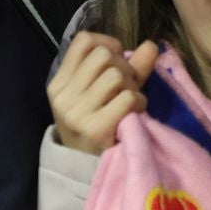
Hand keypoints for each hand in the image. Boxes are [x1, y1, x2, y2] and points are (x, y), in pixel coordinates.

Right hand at [48, 33, 157, 154]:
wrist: (87, 168)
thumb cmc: (99, 126)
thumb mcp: (107, 93)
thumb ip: (130, 68)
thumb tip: (151, 45)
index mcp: (59, 83)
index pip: (83, 41)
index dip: (109, 43)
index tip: (119, 60)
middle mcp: (63, 95)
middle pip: (104, 56)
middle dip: (125, 68)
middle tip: (126, 88)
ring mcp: (76, 112)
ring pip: (116, 76)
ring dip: (133, 88)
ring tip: (129, 104)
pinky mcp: (94, 129)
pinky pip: (127, 98)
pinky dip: (139, 104)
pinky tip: (134, 115)